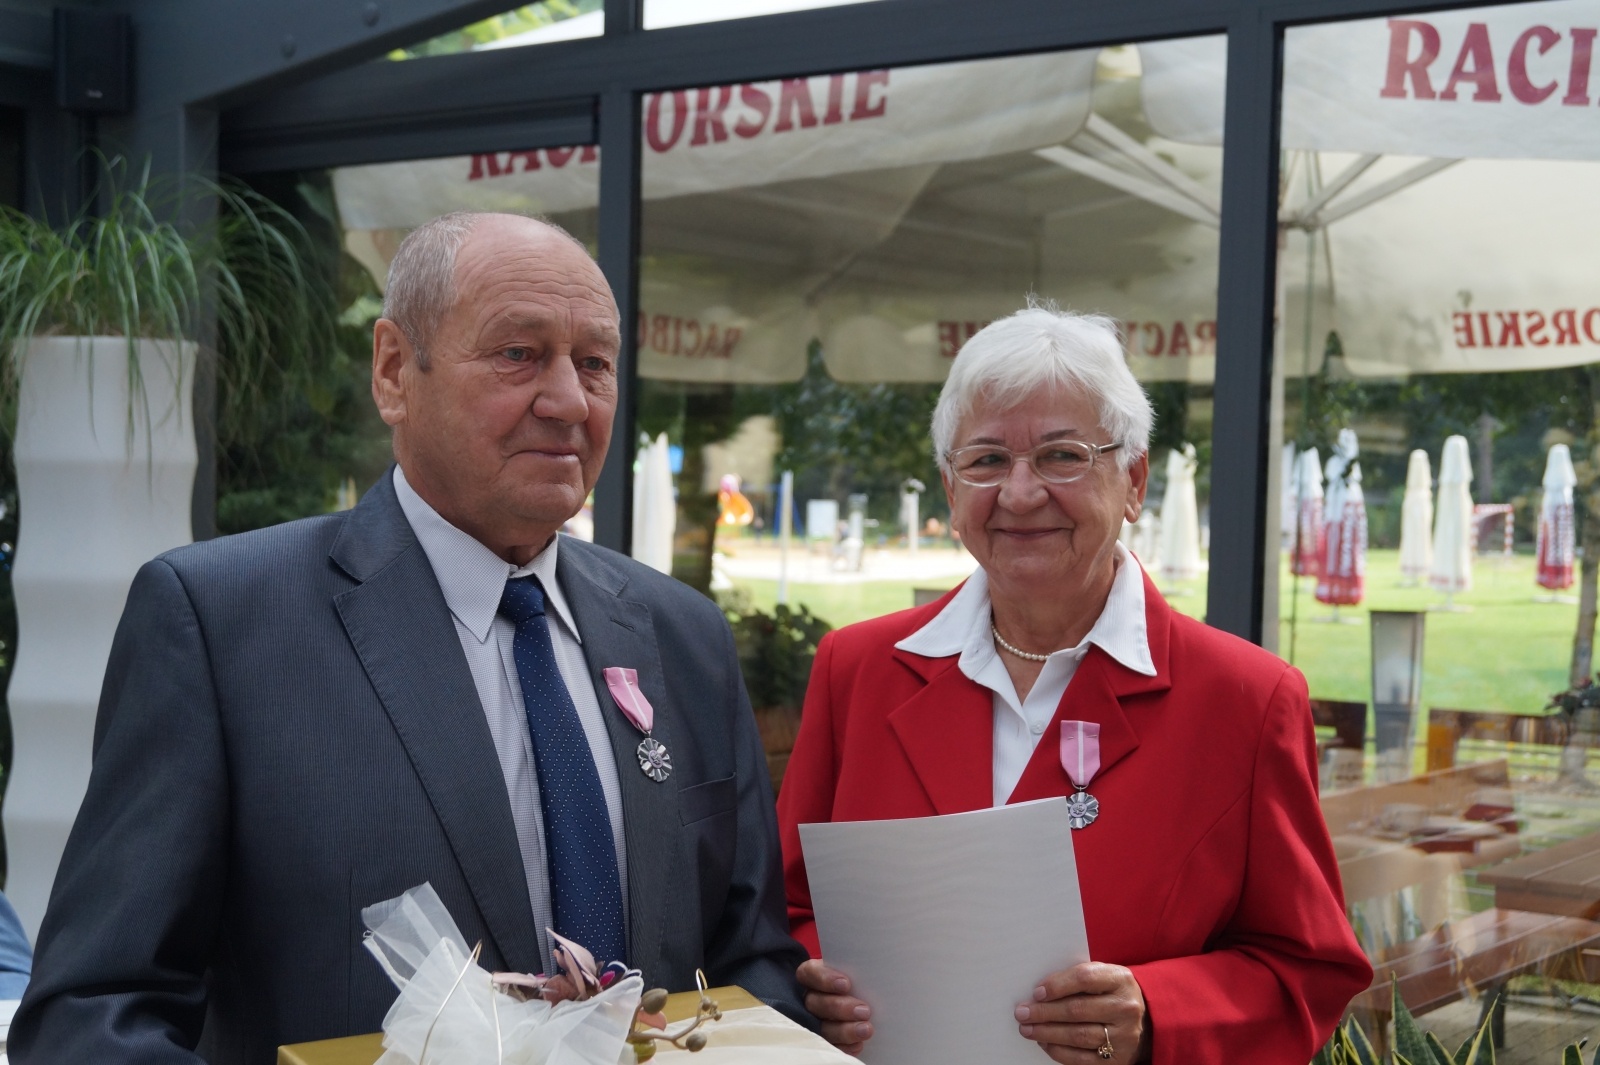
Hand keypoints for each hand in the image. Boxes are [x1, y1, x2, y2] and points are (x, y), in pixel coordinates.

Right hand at [797, 958, 872, 1054]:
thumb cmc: (862, 984)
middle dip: (839, 1007)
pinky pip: (829, 1046)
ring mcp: (814, 1021)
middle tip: (863, 1011)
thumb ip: (859, 975)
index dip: (824, 979)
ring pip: (821, 1027)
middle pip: (815, 1003)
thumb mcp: (859, 975)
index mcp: (814, 976)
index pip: (810, 973)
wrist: (869, 1006)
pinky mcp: (823, 1040)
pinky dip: (844, 1046)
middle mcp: (811, 998)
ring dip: (844, 1030)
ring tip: (865, 1030)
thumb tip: (874, 975)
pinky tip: (858, 1044)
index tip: (845, 984)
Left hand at [1014, 962, 1148, 1062]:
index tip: (1036, 992)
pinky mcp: (1118, 1059)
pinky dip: (1059, 1051)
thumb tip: (1039, 992)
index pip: (1085, 978)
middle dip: (1044, 1012)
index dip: (1057, 985)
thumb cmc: (1112, 993)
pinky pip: (1082, 1058)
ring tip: (1028, 1029)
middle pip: (1077, 1010)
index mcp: (1121, 980)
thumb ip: (1078, 979)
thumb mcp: (1104, 977)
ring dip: (1047, 1033)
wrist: (1145, 1020)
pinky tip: (1045, 1043)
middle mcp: (1125, 1008)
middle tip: (1022, 1013)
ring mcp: (1124, 1036)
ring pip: (1078, 1035)